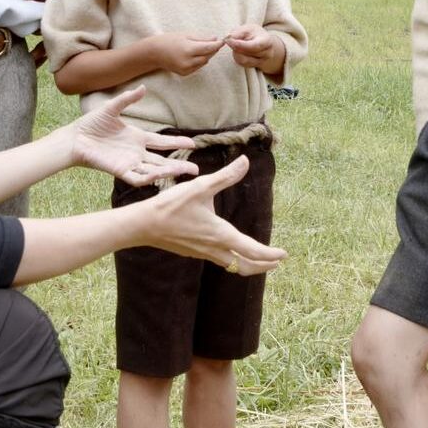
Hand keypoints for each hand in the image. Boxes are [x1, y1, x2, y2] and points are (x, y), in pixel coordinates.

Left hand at [70, 86, 198, 185]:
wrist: (74, 138)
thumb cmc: (91, 124)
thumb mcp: (112, 108)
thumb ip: (128, 99)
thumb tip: (144, 87)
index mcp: (137, 138)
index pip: (162, 142)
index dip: (177, 143)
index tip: (193, 143)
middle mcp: (136, 152)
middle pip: (163, 161)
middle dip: (179, 165)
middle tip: (196, 170)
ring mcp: (129, 163)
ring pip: (153, 171)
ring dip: (168, 172)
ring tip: (183, 171)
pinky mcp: (119, 171)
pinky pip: (137, 178)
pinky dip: (148, 178)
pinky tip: (159, 174)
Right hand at [144, 156, 287, 275]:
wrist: (144, 225)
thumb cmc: (172, 205)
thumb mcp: (201, 187)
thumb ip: (226, 176)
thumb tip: (245, 161)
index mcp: (221, 235)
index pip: (253, 251)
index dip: (270, 254)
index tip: (283, 254)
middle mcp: (214, 249)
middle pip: (245, 266)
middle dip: (263, 265)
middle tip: (277, 262)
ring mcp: (203, 253)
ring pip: (232, 266)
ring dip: (248, 264)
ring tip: (259, 260)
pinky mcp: (193, 252)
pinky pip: (219, 261)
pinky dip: (232, 260)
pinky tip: (229, 250)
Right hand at [150, 32, 224, 75]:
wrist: (155, 52)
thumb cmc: (170, 40)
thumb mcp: (186, 35)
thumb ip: (202, 38)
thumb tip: (216, 39)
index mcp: (188, 50)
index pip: (208, 48)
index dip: (217, 45)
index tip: (223, 41)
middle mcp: (188, 61)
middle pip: (208, 56)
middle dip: (212, 50)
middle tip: (215, 43)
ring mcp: (186, 69)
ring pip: (204, 62)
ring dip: (206, 55)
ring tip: (201, 47)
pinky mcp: (185, 73)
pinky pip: (197, 67)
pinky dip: (199, 61)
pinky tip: (194, 55)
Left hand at [224, 25, 285, 74]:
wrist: (263, 42)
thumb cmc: (255, 33)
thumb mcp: (249, 28)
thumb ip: (238, 32)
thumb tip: (228, 38)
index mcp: (267, 41)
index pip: (255, 46)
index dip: (240, 44)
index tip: (228, 40)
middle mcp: (266, 54)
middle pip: (246, 53)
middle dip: (235, 46)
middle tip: (228, 39)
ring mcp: (261, 62)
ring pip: (242, 60)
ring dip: (235, 52)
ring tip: (235, 44)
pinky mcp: (253, 66)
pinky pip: (241, 63)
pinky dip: (236, 56)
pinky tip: (238, 50)